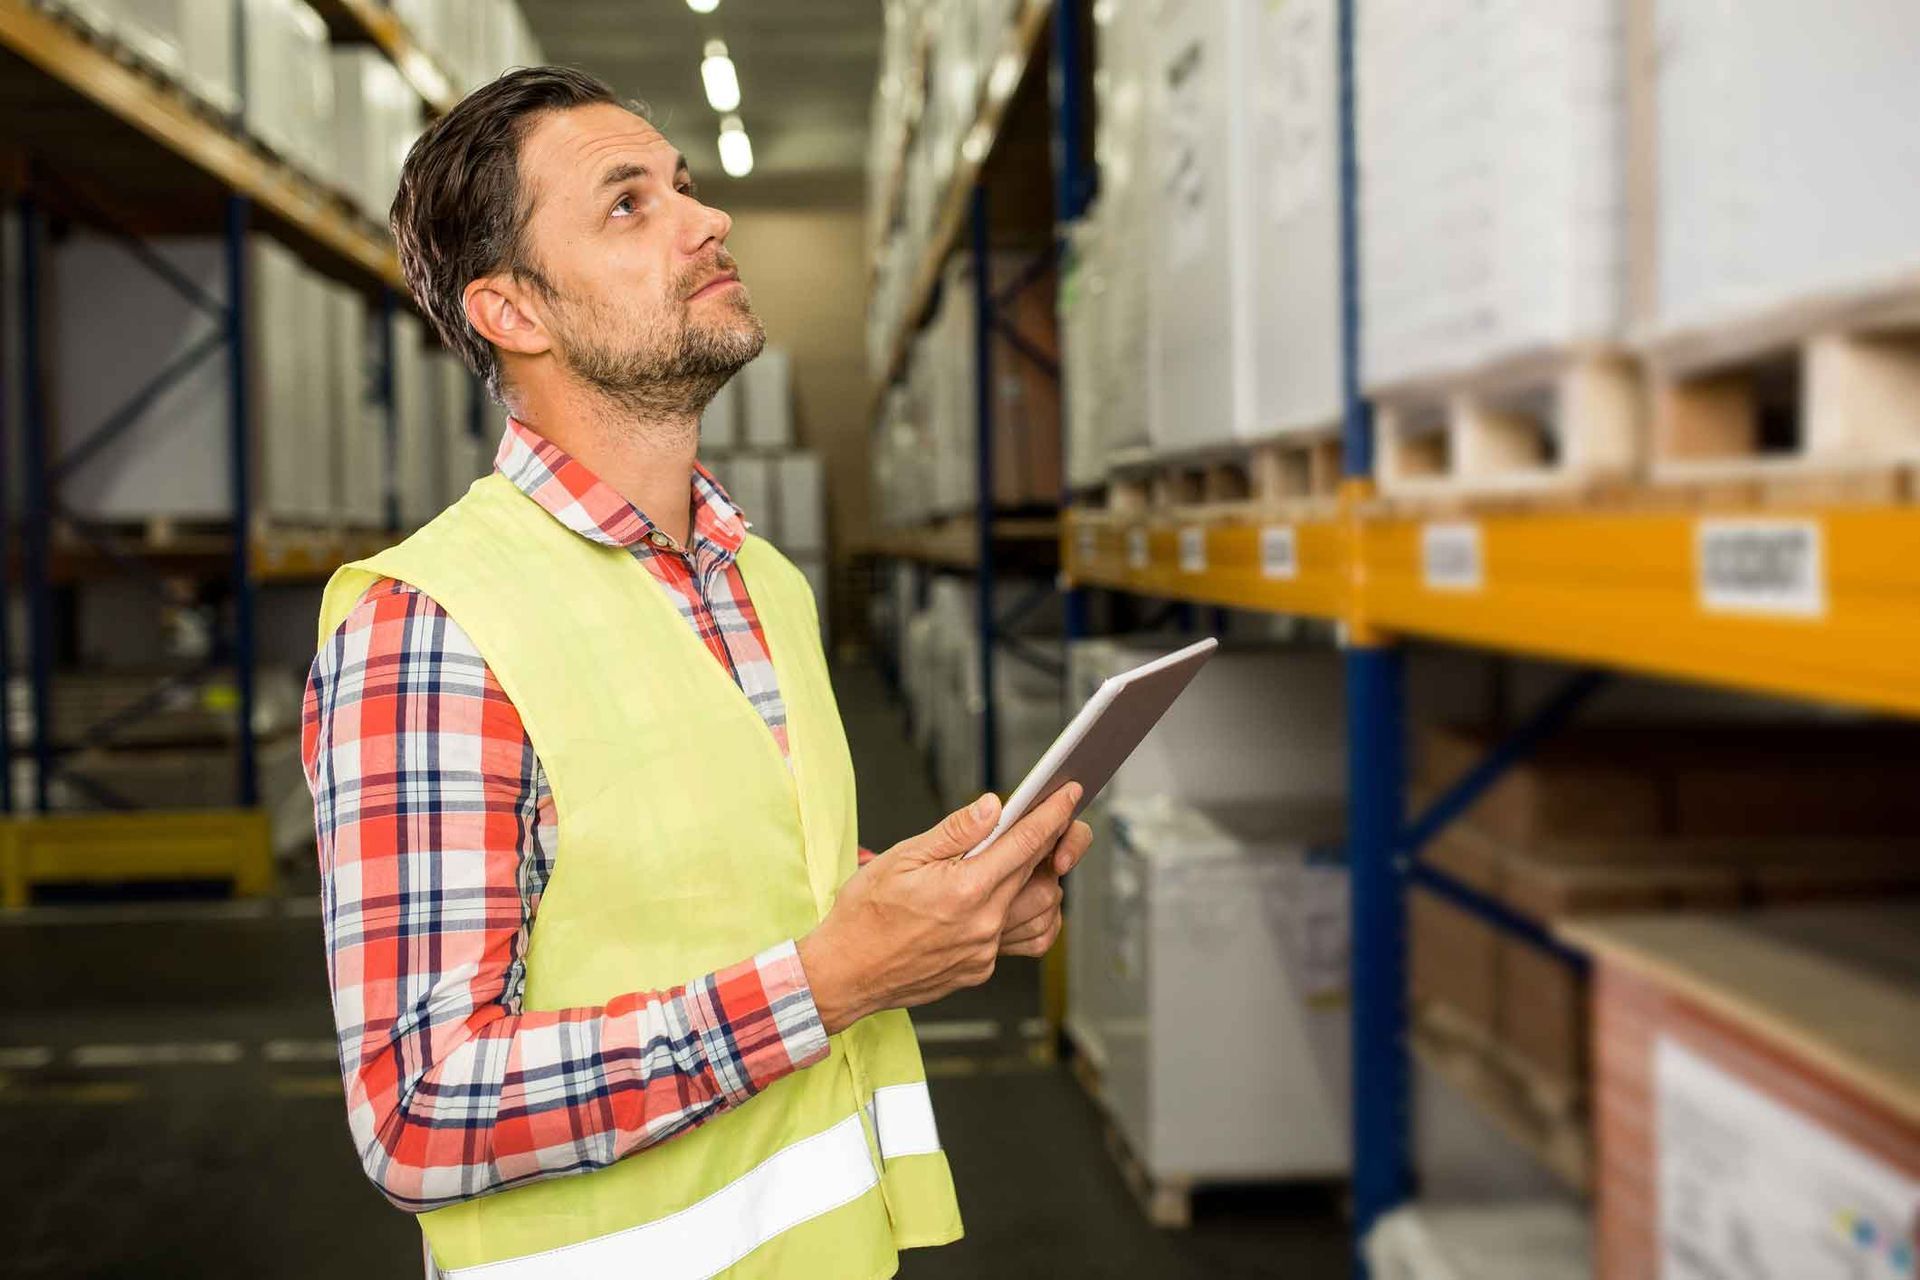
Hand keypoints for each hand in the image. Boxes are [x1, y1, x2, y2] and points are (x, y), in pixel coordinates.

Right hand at [795, 783, 1082, 1035]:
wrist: (844, 973)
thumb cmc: (864, 913)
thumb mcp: (902, 857)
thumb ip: (955, 831)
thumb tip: (994, 807)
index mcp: (965, 889)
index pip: (1026, 843)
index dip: (1053, 814)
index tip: (1070, 794)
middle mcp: (983, 924)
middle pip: (1044, 875)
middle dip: (1056, 843)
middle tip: (1052, 822)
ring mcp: (985, 952)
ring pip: (1044, 912)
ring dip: (1046, 881)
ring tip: (1031, 860)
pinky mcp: (980, 969)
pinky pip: (1025, 941)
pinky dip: (1033, 917)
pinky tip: (1019, 900)